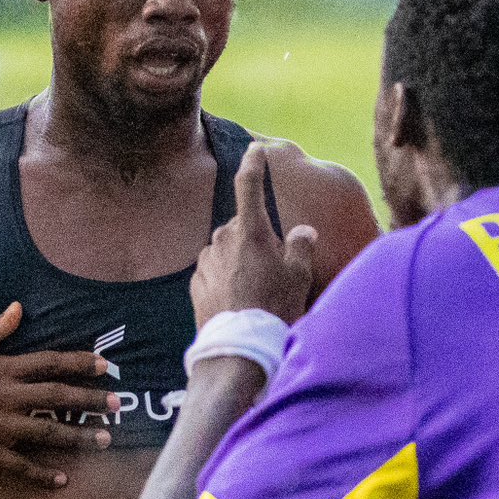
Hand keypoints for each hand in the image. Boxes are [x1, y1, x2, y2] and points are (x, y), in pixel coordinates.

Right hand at [0, 302, 120, 485]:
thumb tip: (17, 308)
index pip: (49, 363)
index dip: (80, 364)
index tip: (105, 366)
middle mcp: (3, 397)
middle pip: (57, 397)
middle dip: (90, 400)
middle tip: (118, 405)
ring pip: (47, 431)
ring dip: (78, 436)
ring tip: (104, 440)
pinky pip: (21, 466)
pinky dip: (43, 475)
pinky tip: (63, 480)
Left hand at [191, 144, 316, 324]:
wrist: (238, 348)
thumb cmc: (274, 309)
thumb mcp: (299, 277)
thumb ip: (301, 247)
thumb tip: (303, 231)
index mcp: (252, 232)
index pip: (250, 186)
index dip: (254, 164)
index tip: (255, 150)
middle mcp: (223, 240)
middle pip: (242, 226)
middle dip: (256, 239)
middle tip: (274, 269)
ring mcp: (207, 261)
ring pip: (226, 249)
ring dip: (240, 260)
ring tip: (257, 292)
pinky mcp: (196, 282)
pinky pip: (214, 271)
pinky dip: (225, 279)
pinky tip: (238, 301)